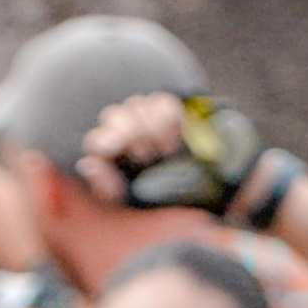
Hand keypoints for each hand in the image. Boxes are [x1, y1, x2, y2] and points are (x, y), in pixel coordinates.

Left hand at [75, 91, 264, 215]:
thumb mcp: (139, 203)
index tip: (115, 148)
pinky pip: (163, 104)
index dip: (105, 140)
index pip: (98, 140)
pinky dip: (169, 120)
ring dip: (152, 127)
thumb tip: (85, 164)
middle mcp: (129, 137)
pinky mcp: (174, 114)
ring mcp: (151, 122)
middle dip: (131, 133)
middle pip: (116, 115)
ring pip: (139, 105)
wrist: (222, 194)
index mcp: (116, 160)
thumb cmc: (176, 203)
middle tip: (148, 156)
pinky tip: (179, 138)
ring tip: (168, 151)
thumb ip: (109, 188)